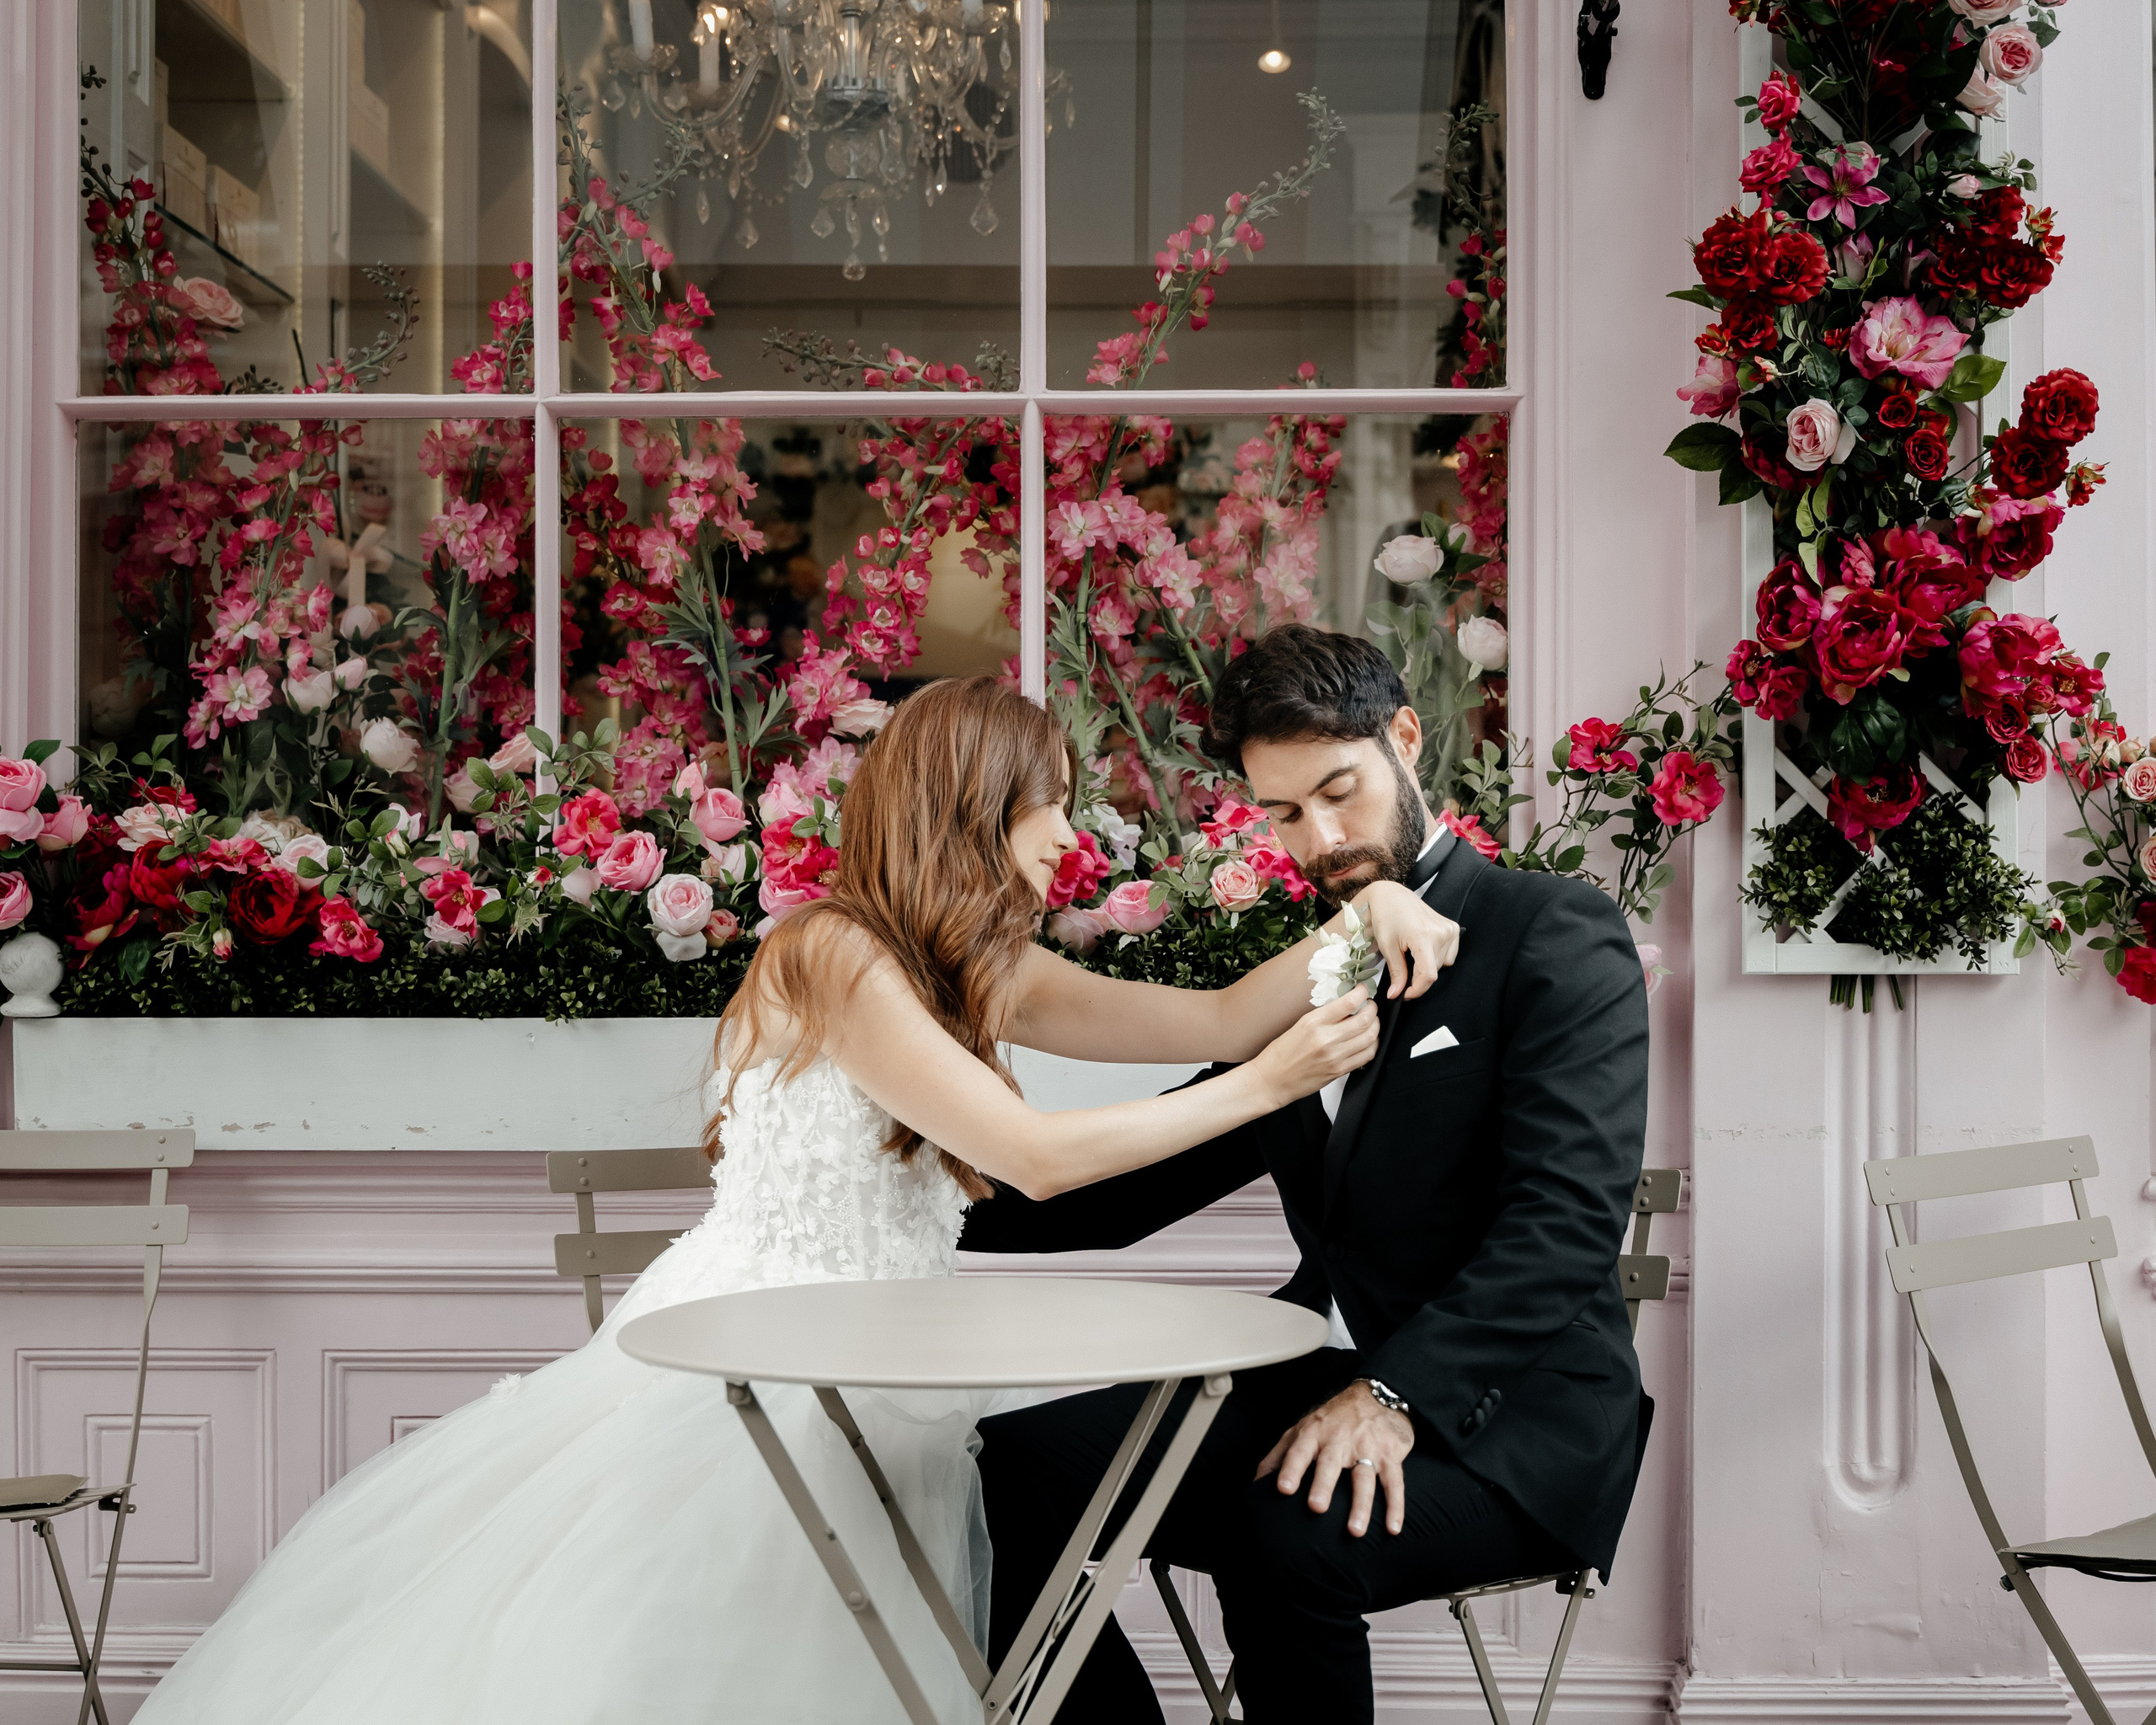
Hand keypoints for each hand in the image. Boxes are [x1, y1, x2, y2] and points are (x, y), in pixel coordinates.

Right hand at [1250, 988, 1377, 1108]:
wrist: (1272, 1080)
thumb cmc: (1281, 1053)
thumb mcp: (1300, 1025)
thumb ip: (1325, 1016)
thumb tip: (1348, 1006)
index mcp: (1313, 1022)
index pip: (1348, 1002)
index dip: (1362, 992)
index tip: (1364, 990)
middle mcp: (1326, 1039)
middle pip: (1365, 1019)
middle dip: (1373, 1009)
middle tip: (1370, 1006)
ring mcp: (1335, 1056)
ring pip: (1370, 1037)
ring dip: (1375, 1026)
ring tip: (1371, 1022)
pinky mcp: (1339, 1071)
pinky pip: (1367, 1056)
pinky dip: (1372, 1045)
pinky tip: (1367, 1041)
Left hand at [1257, 1381, 1414, 1536]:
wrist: (1376, 1396)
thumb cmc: (1332, 1420)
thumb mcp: (1302, 1430)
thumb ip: (1278, 1456)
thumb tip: (1255, 1486)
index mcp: (1314, 1433)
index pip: (1299, 1451)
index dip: (1290, 1469)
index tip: (1282, 1489)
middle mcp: (1339, 1439)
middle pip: (1330, 1463)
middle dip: (1323, 1484)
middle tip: (1316, 1508)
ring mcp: (1367, 1447)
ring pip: (1364, 1476)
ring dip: (1361, 1504)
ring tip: (1355, 1531)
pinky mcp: (1390, 1455)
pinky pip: (1394, 1482)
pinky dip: (1395, 1506)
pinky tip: (1392, 1528)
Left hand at [1350, 880, 1460, 999]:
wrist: (1392, 897)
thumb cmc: (1386, 917)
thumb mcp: (1388, 947)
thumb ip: (1396, 973)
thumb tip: (1396, 994)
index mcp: (1423, 936)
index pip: (1428, 975)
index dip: (1417, 990)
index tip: (1405, 994)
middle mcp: (1441, 932)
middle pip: (1434, 970)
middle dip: (1417, 975)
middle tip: (1403, 965)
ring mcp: (1449, 929)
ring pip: (1442, 965)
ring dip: (1427, 965)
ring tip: (1412, 951)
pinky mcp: (1453, 928)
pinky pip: (1449, 954)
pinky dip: (1436, 957)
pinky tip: (1424, 947)